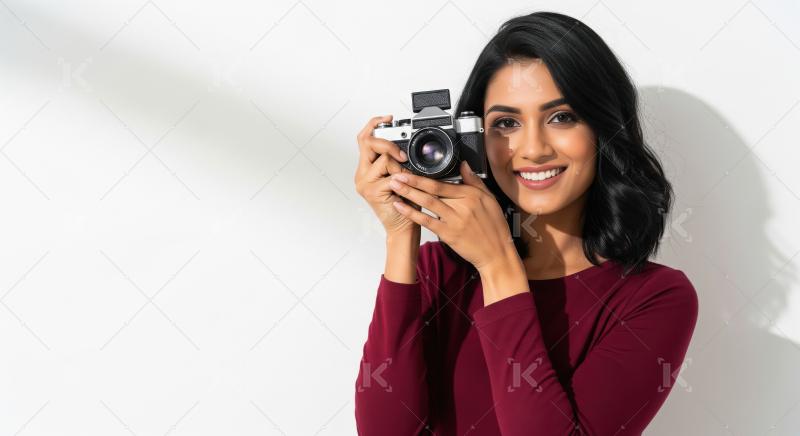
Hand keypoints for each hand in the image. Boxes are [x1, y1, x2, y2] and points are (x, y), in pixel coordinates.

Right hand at [354, 115, 420, 235]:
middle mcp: (362, 174)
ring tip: (405, 180)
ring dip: (399, 167)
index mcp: (367, 168)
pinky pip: (390, 176)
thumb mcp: (402, 176)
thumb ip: (398, 161)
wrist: (402, 227)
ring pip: (382, 158)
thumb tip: (406, 145)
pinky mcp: (371, 191)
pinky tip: (405, 188)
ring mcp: (364, 182)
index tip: (388, 118)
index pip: (364, 138)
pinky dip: (402, 179)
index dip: (374, 124)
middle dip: (389, 144)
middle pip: (368, 142)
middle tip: (402, 156)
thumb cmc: (405, 203)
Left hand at [387, 160, 517, 271]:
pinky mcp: (448, 234)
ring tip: (394, 185)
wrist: (496, 253)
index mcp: (471, 195)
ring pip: (427, 202)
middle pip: (432, 190)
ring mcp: (454, 220)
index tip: (411, 170)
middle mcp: (462, 205)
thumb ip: (474, 181)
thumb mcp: (489, 199)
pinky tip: (400, 206)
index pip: (444, 182)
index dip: (425, 176)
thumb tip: (464, 165)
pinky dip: (412, 213)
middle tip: (396, 173)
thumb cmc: (494, 227)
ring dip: (409, 193)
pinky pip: (426, 221)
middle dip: (412, 181)